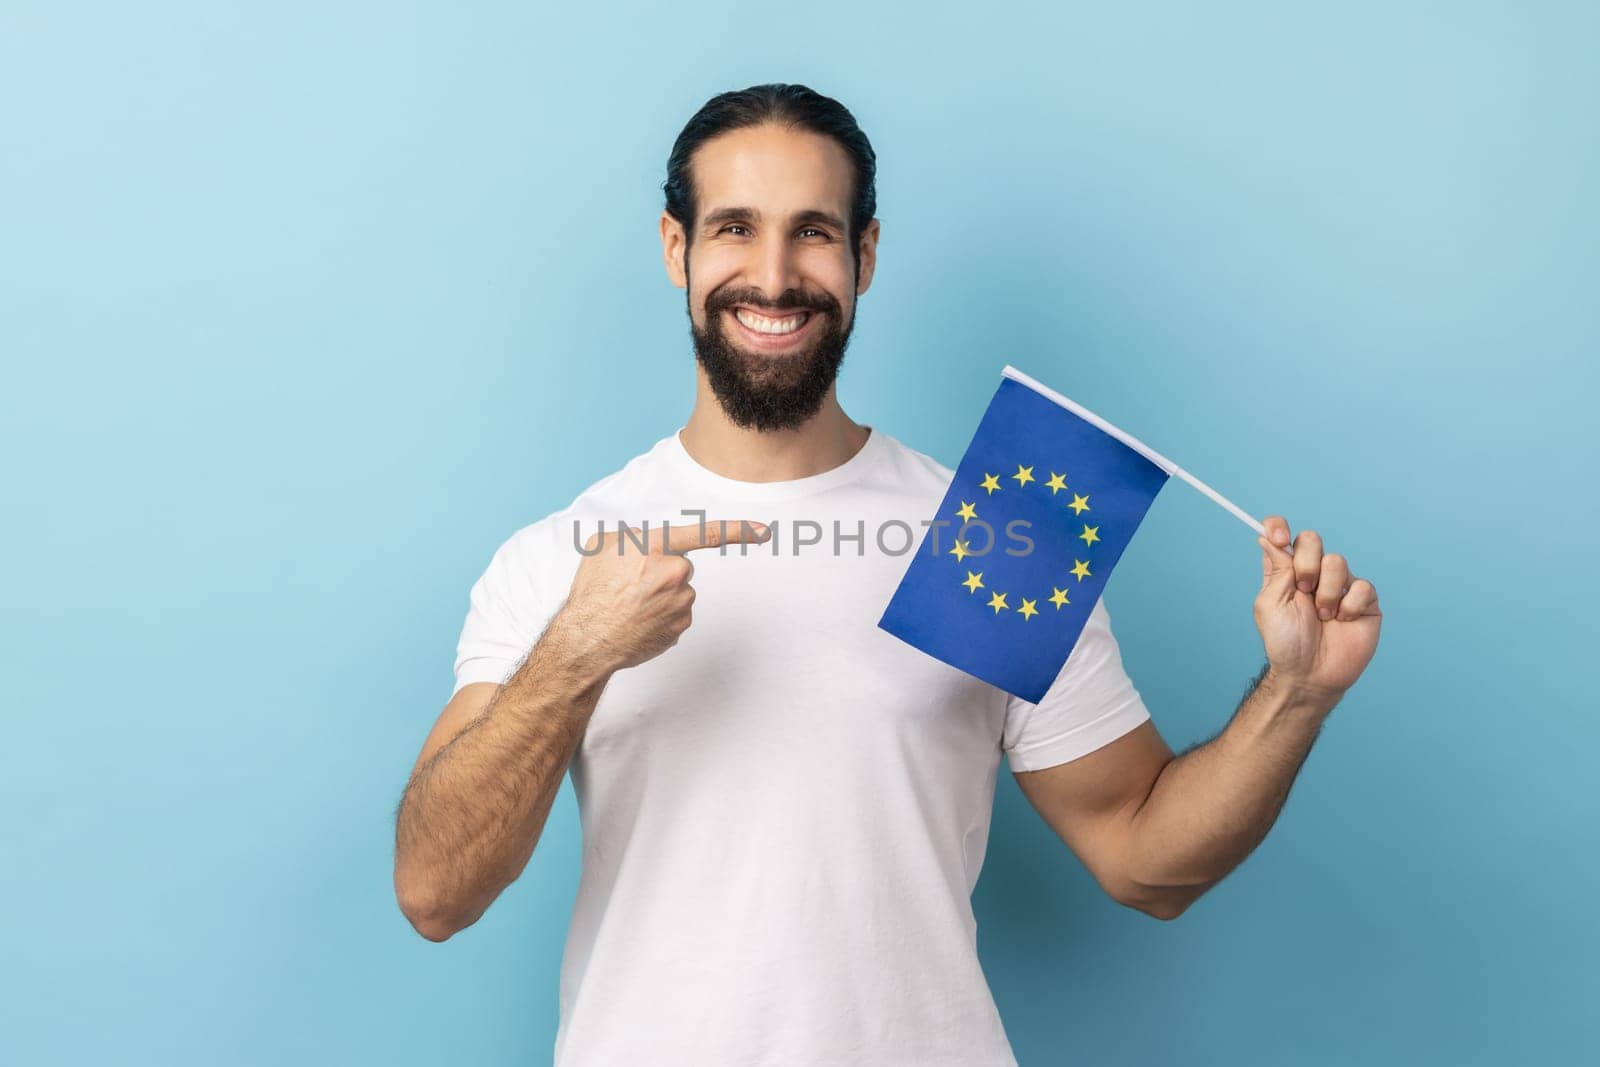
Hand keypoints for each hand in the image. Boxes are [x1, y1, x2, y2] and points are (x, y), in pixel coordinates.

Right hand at [558, 517, 770, 673]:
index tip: (764, 532)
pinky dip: (661, 617)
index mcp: (656, 547)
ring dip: (661, 596)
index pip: (706, 534)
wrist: (586, 640)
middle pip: (682, 566)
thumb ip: (632, 536)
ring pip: (680, 592)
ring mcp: (681, 603)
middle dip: (663, 572)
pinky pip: (676, 615)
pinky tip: (639, 622)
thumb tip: (644, 541)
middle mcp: (675, 573)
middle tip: (632, 586)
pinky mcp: (681, 628)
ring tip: (631, 606)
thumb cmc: (592, 591)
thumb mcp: (602, 547)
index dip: (738, 531)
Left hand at [1253, 516, 1381, 703]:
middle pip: (1313, 539)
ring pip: (1337, 561)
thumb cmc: (1285, 643)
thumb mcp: (1270, 603)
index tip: (1278, 537)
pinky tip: (1343, 622)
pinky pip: (1361, 586)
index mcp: (1286, 571)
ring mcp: (1340, 586)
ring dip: (1326, 592)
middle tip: (1303, 591)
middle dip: (1306, 564)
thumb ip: (1275, 568)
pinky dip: (1349, 605)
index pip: (1283, 534)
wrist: (1310, 674)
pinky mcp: (1364, 601)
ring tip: (1323, 616)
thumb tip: (1267, 536)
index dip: (1279, 527)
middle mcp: (1314, 573)